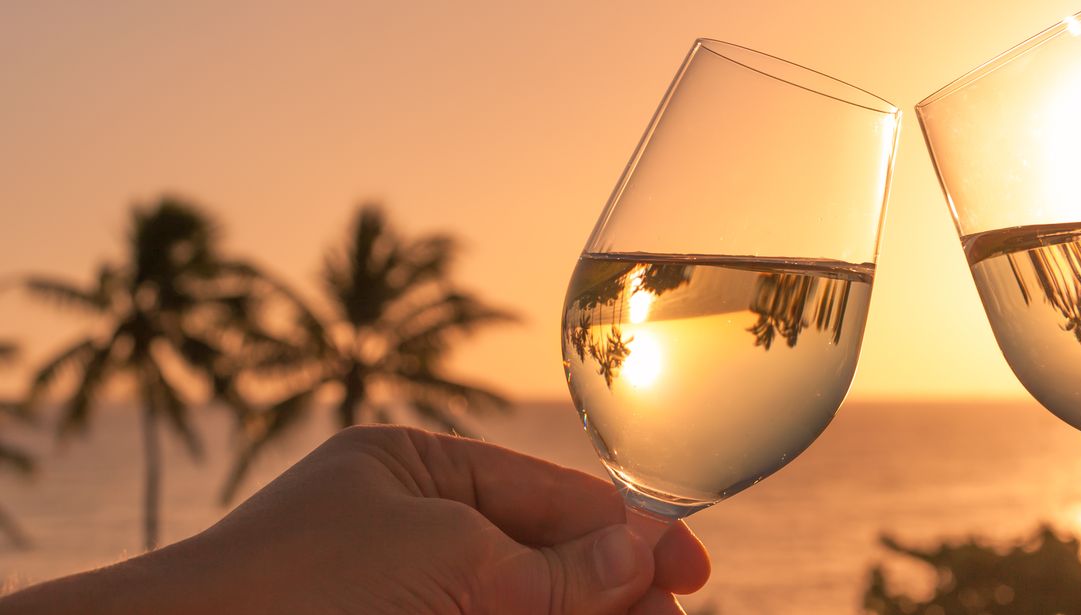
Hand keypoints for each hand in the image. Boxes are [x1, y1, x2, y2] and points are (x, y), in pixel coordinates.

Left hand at [1, 425, 709, 613]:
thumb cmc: (304, 588)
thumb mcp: (455, 564)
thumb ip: (559, 570)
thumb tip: (649, 552)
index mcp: (413, 466)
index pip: (546, 492)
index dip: (626, 529)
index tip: (691, 567)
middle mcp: (407, 522)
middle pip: (541, 552)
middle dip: (612, 585)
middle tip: (674, 613)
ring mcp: (397, 584)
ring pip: (518, 598)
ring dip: (584, 611)